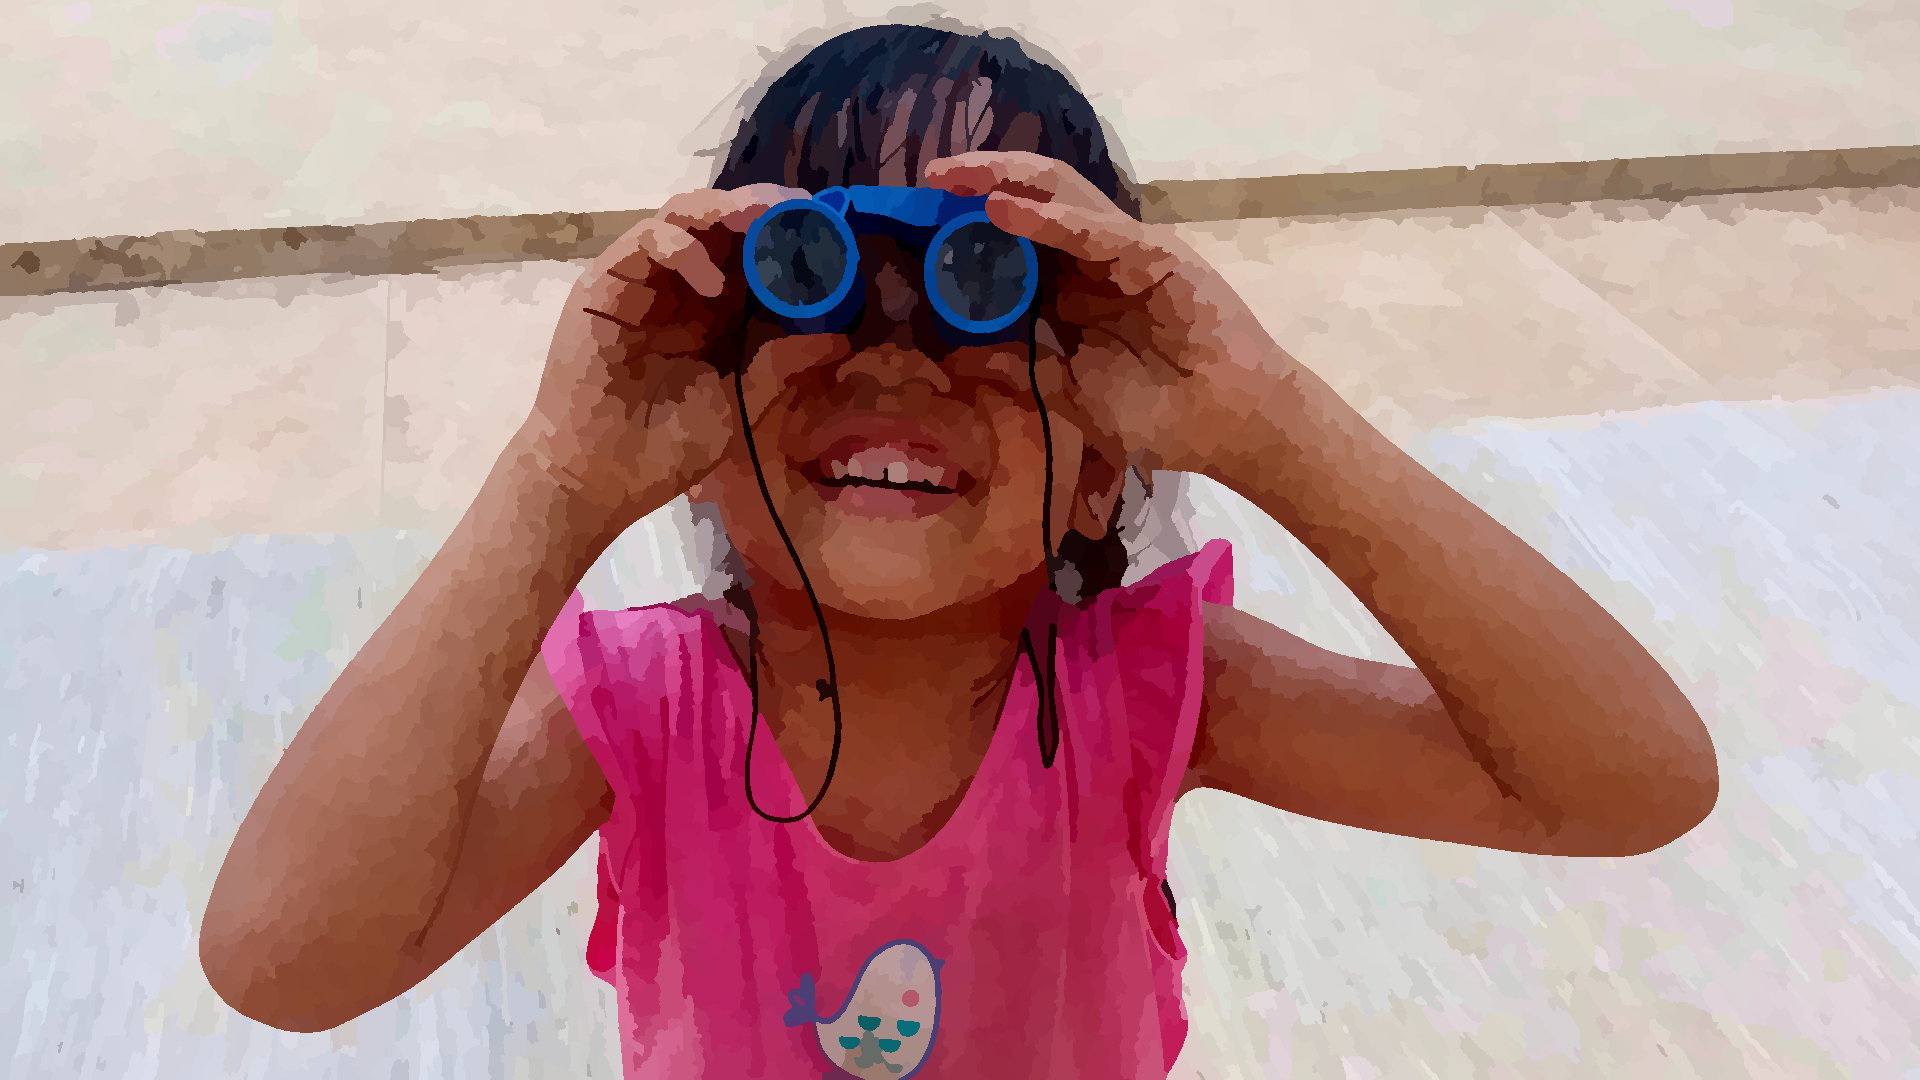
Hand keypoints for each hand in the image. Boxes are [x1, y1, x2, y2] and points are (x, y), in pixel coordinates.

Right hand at [515, 184, 824, 521]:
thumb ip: (781, 365)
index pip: (753, 253)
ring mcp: (641, 281)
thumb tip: (841, 339)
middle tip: (799, 208)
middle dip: (761, 207)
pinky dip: (682, 248)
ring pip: (681, 217)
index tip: (830, 229)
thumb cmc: (666, 447)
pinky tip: (713, 282)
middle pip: (720, 223)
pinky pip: (643, 243)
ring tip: (762, 219)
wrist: (599, 478)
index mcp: (715, 310)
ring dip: (724, 210)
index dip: (788, 236)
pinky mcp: (605, 284)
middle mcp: (680, 285)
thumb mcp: (740, 403)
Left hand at [922, 152, 1287, 477]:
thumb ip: (1025, 366)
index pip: (1014, 240)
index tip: (918, 219)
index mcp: (1074, 290)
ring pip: (1060, 197)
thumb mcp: (1070, 391)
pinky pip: (1095, 230)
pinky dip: (1048, 217)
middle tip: (928, 176)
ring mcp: (1126, 252)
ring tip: (954, 177)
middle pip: (1032, 202)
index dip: (967, 224)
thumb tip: (962, 353)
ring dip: (1004, 182)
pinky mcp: (1156, 255)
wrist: (1225, 428)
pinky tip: (1005, 209)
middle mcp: (1096, 260)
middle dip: (978, 183)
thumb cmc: (1159, 416)